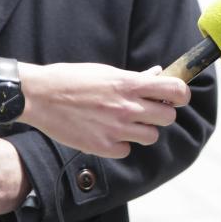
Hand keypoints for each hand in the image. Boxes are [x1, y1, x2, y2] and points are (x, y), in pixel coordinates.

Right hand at [17, 62, 191, 157]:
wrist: (39, 96)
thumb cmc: (72, 79)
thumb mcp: (107, 71)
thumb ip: (135, 77)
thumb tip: (158, 74)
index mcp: (130, 84)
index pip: (176, 91)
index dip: (181, 95)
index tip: (176, 97)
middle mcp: (127, 107)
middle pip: (168, 117)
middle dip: (161, 114)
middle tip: (148, 111)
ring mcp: (116, 129)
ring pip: (151, 136)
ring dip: (143, 130)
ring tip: (126, 123)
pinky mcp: (103, 147)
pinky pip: (127, 150)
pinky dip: (120, 144)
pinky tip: (107, 133)